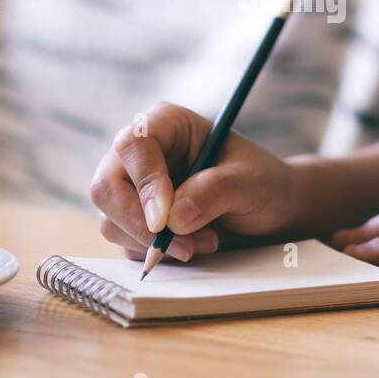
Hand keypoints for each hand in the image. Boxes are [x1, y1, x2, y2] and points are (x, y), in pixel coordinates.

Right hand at [90, 102, 303, 261]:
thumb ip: (213, 191)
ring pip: (111, 219)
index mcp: (167, 124)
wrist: (271, 211)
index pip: (133, 145)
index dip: (145, 182)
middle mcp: (142, 153)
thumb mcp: (249, 183)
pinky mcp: (135, 219)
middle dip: (140, 224)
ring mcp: (134, 188)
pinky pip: (124, 243)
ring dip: (153, 243)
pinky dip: (156, 253)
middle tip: (184, 245)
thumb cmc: (262, 184)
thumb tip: (173, 217)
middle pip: (107, 186)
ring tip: (204, 241)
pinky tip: (193, 245)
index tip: (165, 220)